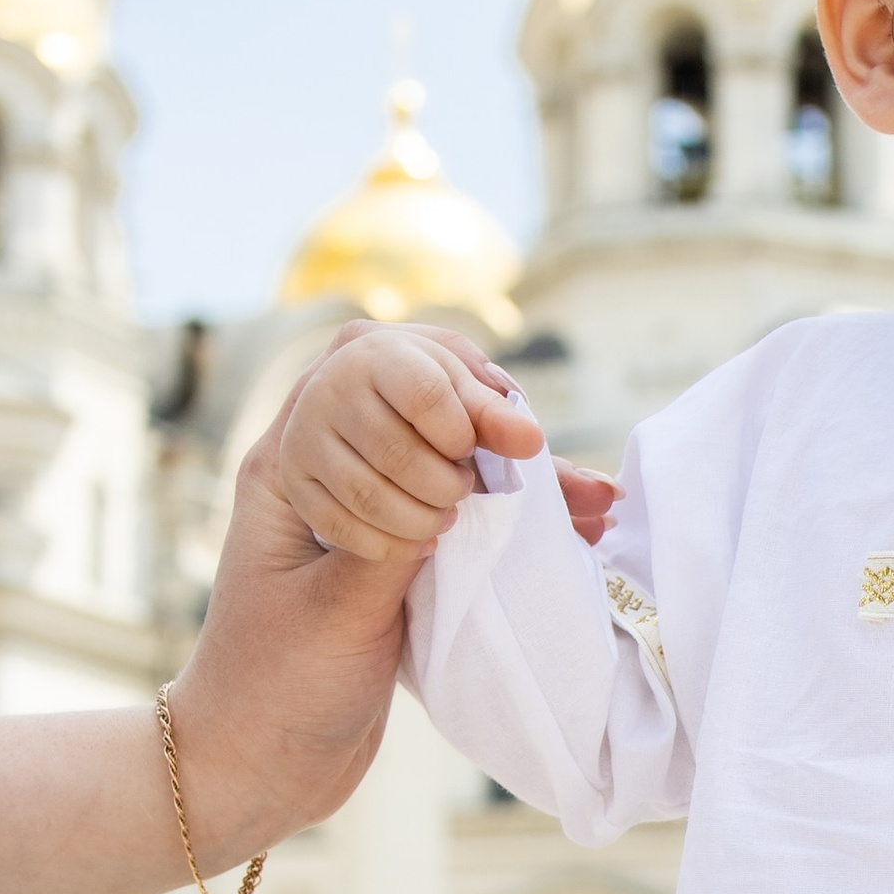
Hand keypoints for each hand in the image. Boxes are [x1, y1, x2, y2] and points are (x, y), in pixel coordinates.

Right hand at [269, 321, 615, 561]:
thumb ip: (527, 455)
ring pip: (373, 495)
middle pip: (405, 454)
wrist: (351, 444)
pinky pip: (343, 525)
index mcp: (384, 350)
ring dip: (421, 519)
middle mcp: (331, 383)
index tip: (483, 448)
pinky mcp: (285, 479)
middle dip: (447, 486)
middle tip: (460, 492)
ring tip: (441, 517)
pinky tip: (410, 540)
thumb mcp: (472, 429)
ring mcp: (302, 433)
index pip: (435, 395)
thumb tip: (608, 497)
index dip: (468, 433)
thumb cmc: (431, 432)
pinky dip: (386, 543)